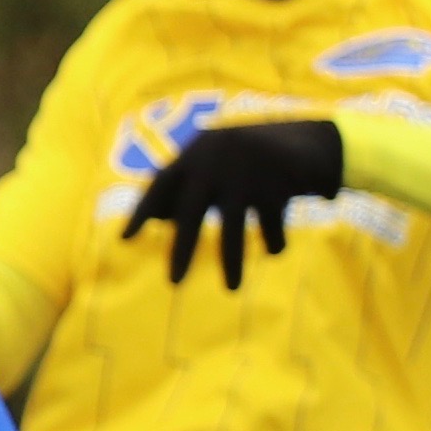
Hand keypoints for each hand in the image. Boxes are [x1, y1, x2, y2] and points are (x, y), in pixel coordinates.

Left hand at [119, 115, 343, 285]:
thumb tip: (153, 217)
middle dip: (183, 249)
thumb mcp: (215, 165)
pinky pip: (269, 230)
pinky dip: (273, 244)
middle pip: (192, 212)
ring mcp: (247, 173)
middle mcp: (217, 162)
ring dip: (232, 262)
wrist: (305, 142)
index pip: (162, 183)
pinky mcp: (277, 186)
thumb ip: (185, 185)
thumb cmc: (247, 160)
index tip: (125, 240)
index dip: (144, 210)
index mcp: (197, 153)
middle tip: (174, 281)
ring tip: (231, 289)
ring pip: (233, 229)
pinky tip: (274, 249)